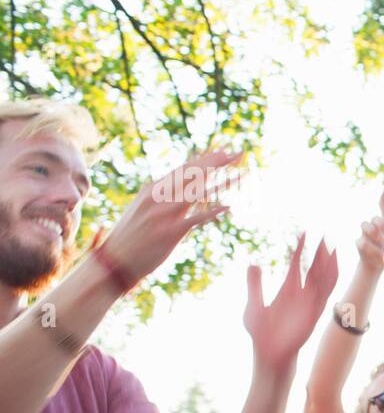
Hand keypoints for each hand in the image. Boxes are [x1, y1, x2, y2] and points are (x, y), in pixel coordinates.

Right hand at [99, 148, 242, 286]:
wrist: (114, 261)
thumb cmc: (131, 237)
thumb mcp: (143, 209)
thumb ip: (162, 197)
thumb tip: (180, 189)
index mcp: (152, 189)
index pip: (183, 169)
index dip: (205, 160)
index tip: (222, 152)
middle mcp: (158, 197)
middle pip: (193, 175)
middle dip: (216, 162)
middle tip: (236, 153)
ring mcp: (164, 214)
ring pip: (197, 192)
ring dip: (221, 182)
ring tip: (239, 174)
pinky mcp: (170, 232)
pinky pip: (196, 219)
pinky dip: (213, 211)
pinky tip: (229, 207)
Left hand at [244, 234, 339, 374]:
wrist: (269, 353)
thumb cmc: (261, 333)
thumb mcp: (253, 303)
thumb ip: (255, 284)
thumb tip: (253, 264)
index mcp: (287, 290)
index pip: (296, 264)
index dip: (300, 249)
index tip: (304, 233)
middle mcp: (301, 294)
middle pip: (314, 269)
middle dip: (320, 253)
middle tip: (325, 236)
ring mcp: (309, 302)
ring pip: (323, 279)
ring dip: (328, 264)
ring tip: (333, 247)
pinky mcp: (314, 311)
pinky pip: (326, 293)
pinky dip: (331, 280)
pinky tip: (334, 267)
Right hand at [356, 188, 383, 272]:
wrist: (379, 264)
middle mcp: (375, 226)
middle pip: (375, 217)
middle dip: (383, 224)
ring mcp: (366, 234)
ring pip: (364, 225)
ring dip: (374, 233)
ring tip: (382, 241)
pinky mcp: (360, 244)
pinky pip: (361, 242)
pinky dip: (371, 248)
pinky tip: (380, 255)